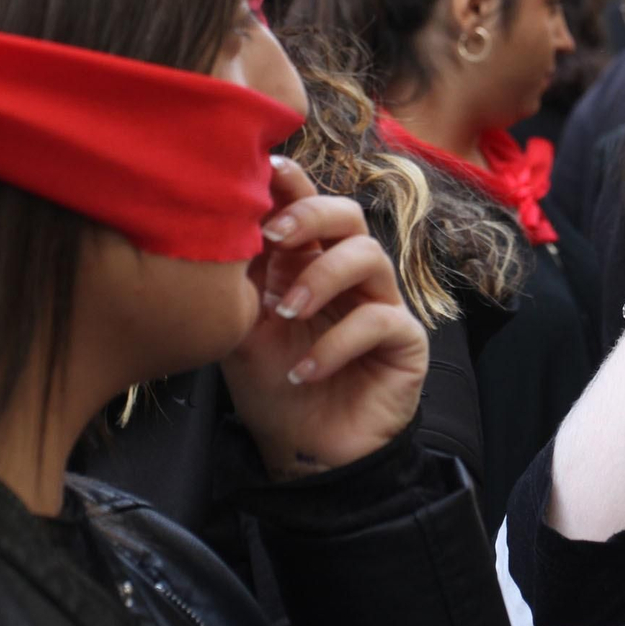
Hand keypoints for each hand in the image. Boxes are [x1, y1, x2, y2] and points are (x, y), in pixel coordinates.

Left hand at [221, 155, 427, 479]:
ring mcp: (380, 303)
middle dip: (311, 214)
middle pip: (349, 214)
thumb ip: (238, 282)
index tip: (263, 169)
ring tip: (287, 314)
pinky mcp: (404, 340)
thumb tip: (220, 226)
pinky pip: (380, 320)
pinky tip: (305, 372)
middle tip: (274, 234)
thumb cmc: (274, 388)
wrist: (303, 455)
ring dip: (322, 278)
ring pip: (370, 256)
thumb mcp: (242, 331)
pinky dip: (336, 344)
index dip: (292, 184)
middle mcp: (348, 275)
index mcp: (307, 263)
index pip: (307, 208)